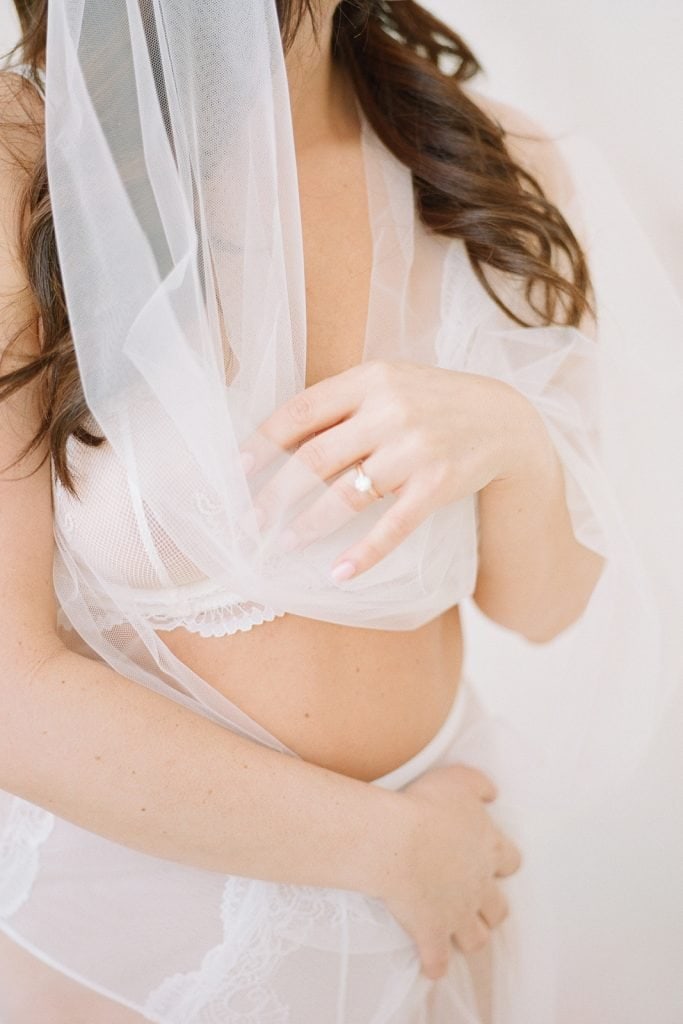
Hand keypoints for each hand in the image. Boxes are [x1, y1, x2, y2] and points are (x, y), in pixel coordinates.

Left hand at [239, 360, 544, 580]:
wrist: (505, 421)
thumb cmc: (432, 404)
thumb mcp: (390, 385)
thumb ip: (343, 403)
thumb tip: (279, 439)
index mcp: (371, 378)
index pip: (302, 410)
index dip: (264, 441)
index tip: (236, 470)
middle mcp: (391, 409)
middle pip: (315, 457)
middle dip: (275, 494)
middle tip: (250, 520)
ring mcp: (416, 448)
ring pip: (347, 495)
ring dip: (309, 524)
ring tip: (285, 543)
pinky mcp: (438, 484)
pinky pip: (392, 525)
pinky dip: (364, 553)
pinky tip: (339, 573)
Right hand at [379, 763, 520, 980]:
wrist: (398, 841)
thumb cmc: (426, 805)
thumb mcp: (458, 780)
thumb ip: (480, 785)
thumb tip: (494, 794)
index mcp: (489, 848)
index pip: (512, 862)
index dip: (503, 863)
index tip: (491, 862)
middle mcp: (480, 885)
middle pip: (499, 908)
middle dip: (491, 908)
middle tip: (475, 903)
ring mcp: (458, 913)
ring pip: (477, 938)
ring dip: (469, 938)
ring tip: (458, 935)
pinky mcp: (432, 933)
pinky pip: (438, 961)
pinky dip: (435, 965)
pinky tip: (431, 966)